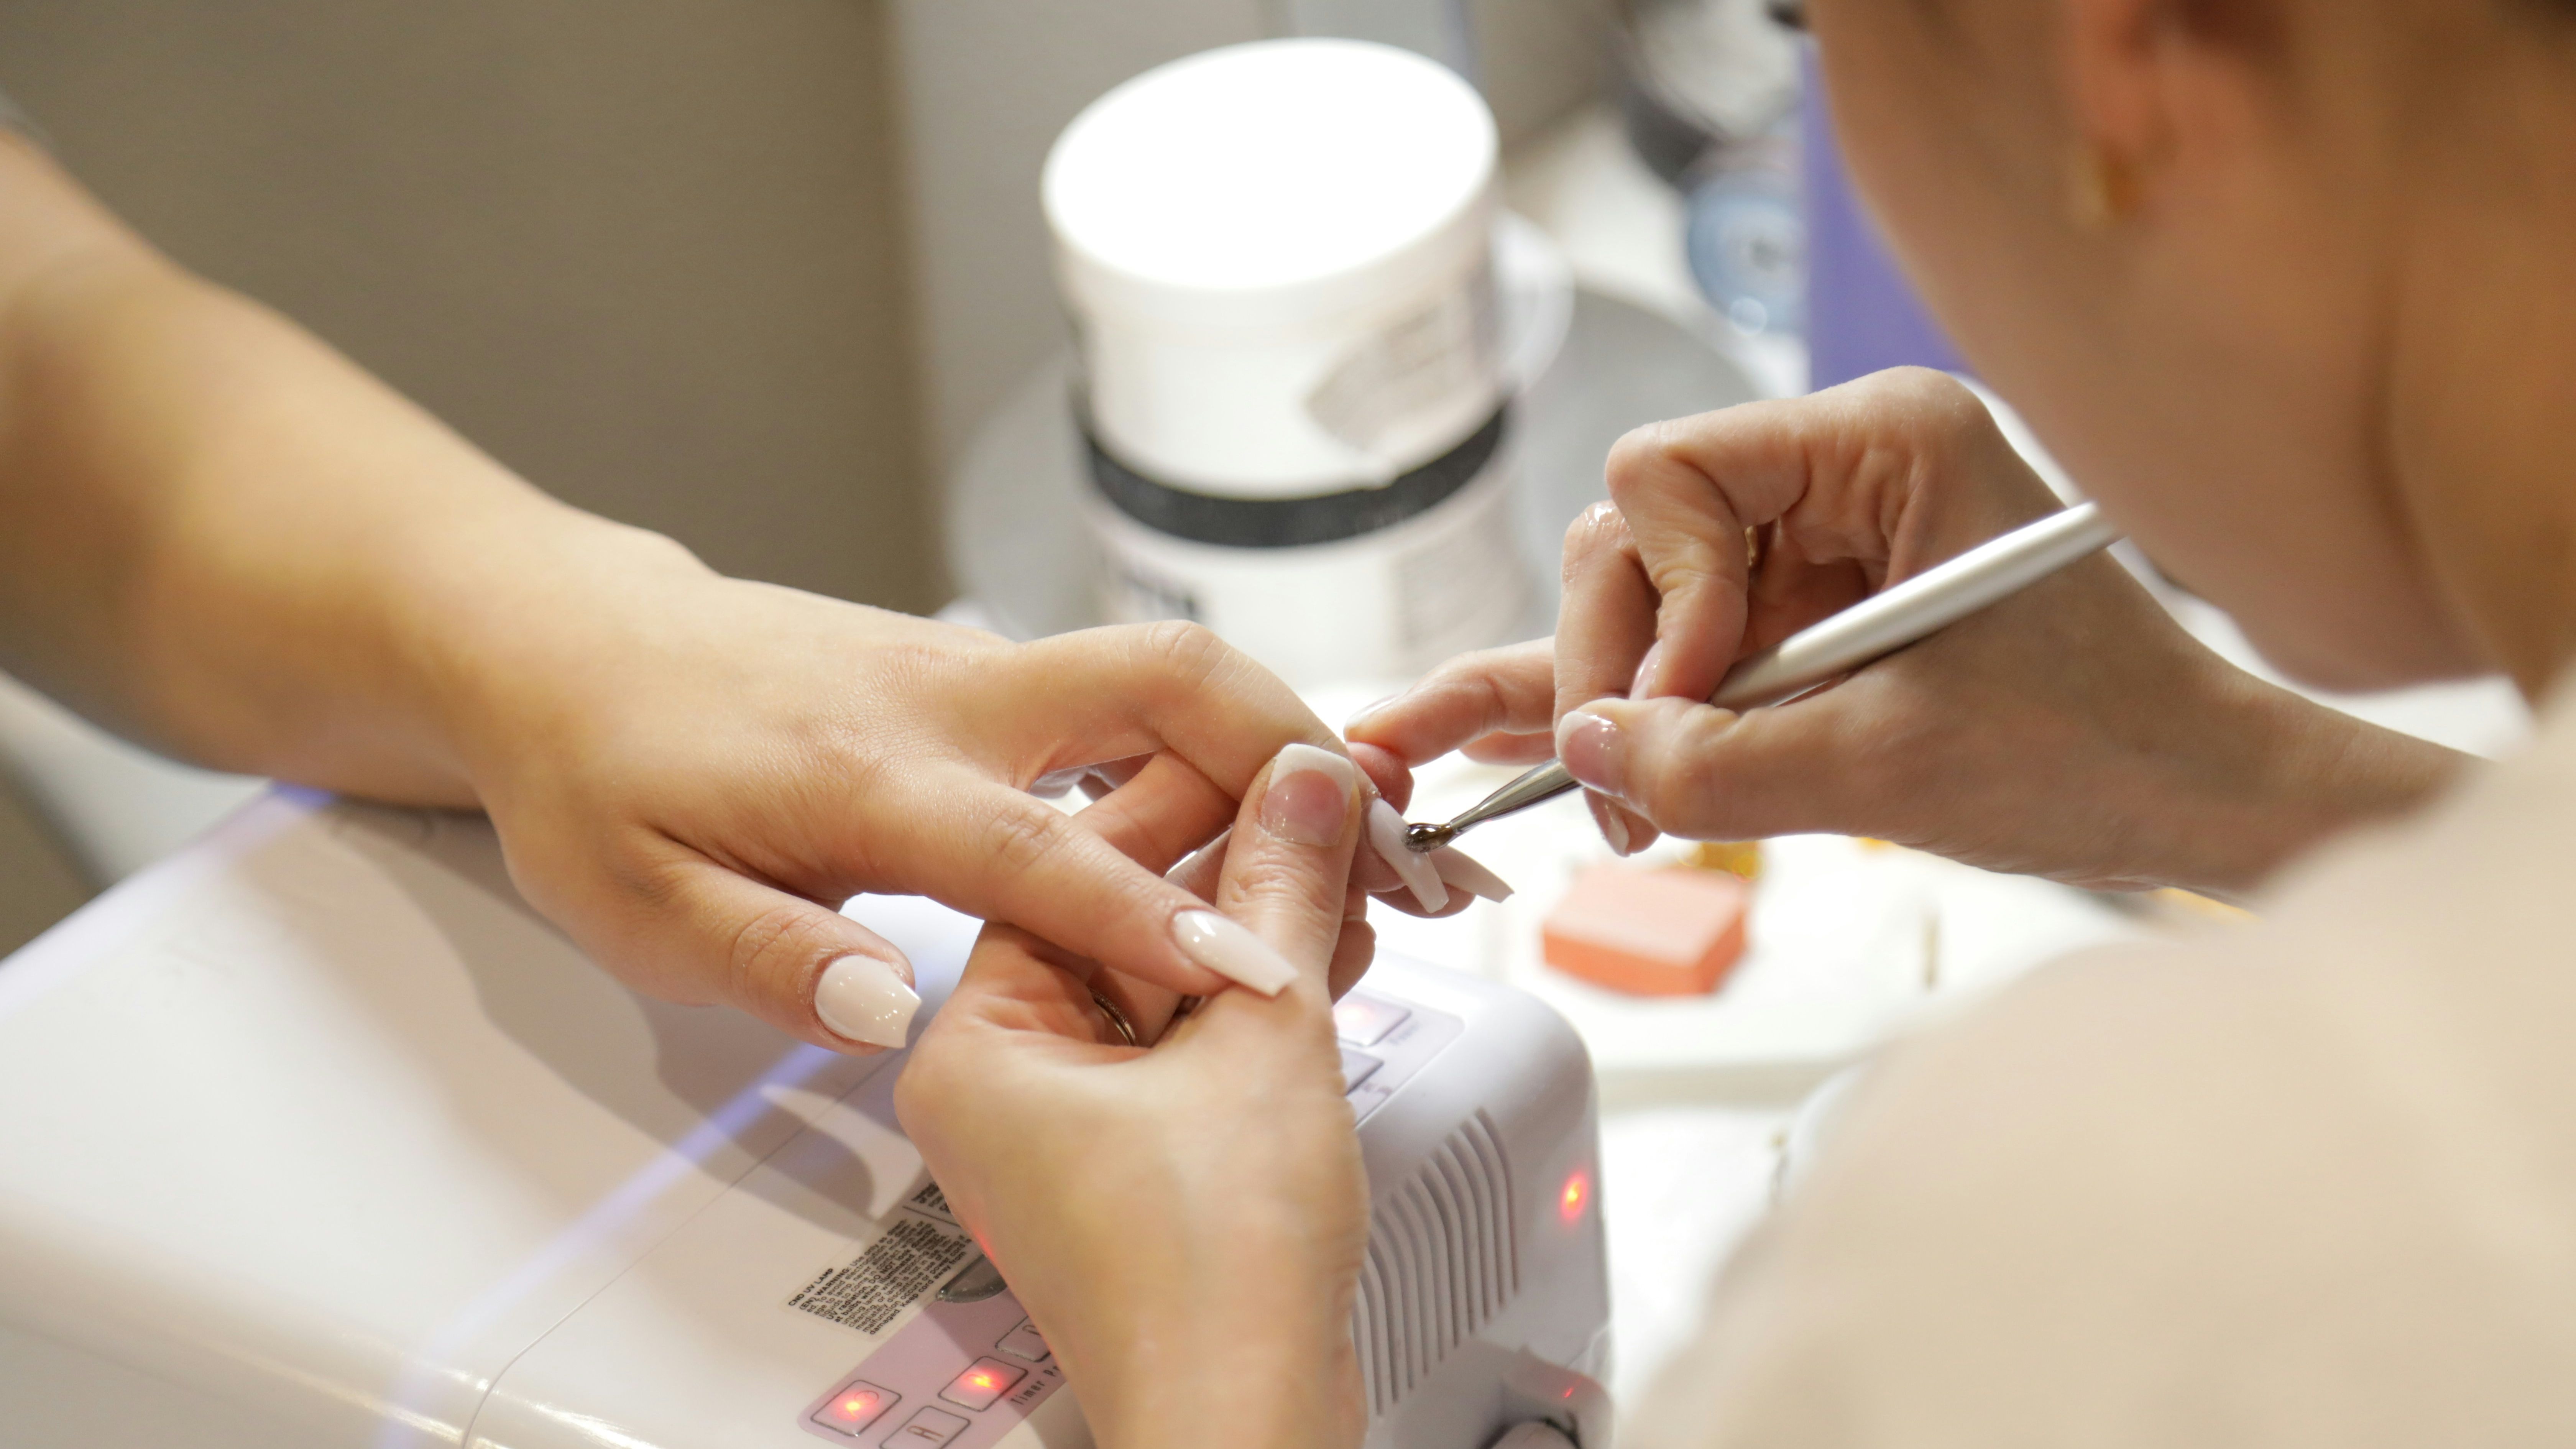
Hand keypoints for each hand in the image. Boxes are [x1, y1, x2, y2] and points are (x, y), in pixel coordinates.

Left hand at [431, 539, 1452, 1053]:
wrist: (571, 645)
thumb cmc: (602, 775)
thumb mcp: (636, 902)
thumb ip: (769, 957)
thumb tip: (898, 1010)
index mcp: (868, 771)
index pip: (1041, 850)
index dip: (1153, 917)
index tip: (1257, 971)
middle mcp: (948, 699)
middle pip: (1164, 680)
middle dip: (1293, 748)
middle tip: (1393, 846)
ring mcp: (976, 670)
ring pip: (1165, 673)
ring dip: (1279, 741)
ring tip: (1371, 839)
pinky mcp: (986, 673)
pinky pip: (1129, 694)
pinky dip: (1217, 743)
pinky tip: (1259, 814)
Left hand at [897, 740, 1372, 1448]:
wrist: (1243, 1421)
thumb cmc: (1210, 1274)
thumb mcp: (1261, 1035)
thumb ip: (1280, 891)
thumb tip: (1304, 783)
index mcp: (976, 1043)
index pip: (1073, 866)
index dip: (1192, 798)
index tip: (1273, 756)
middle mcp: (1002, 1081)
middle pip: (1119, 919)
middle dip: (1237, 869)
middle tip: (1328, 808)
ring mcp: (1065, 1126)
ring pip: (1163, 980)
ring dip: (1260, 929)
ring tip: (1350, 872)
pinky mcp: (1130, 1162)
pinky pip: (1185, 1042)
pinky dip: (1255, 999)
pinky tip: (1331, 947)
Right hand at [1351, 369, 2460, 893]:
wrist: (2199, 799)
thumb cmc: (2098, 753)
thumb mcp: (1891, 768)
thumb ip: (1720, 763)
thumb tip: (1585, 750)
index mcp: (1885, 441)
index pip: (1670, 471)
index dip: (1657, 596)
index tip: (1694, 702)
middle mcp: (1842, 468)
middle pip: (1639, 532)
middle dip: (1622, 662)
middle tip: (1626, 786)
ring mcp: (1822, 541)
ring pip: (1648, 597)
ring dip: (1622, 700)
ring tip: (1610, 807)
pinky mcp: (1813, 615)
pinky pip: (1689, 648)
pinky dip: (1631, 702)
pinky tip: (1519, 740)